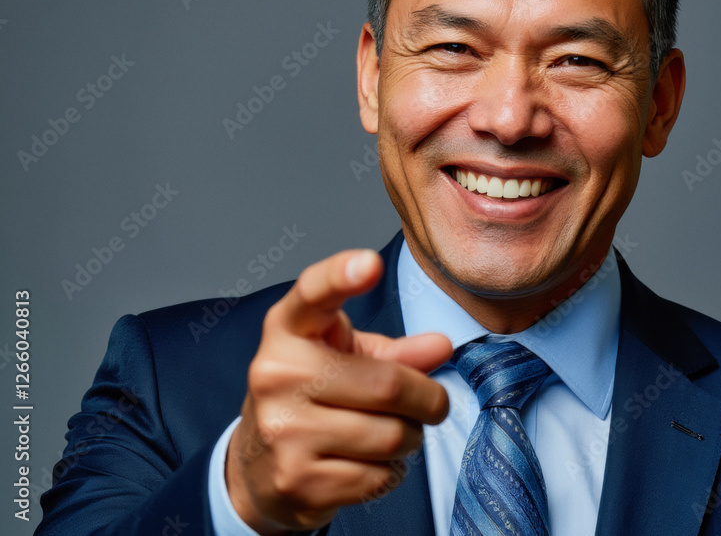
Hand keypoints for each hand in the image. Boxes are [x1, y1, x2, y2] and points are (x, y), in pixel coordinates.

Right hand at [226, 249, 451, 533]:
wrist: (257, 466)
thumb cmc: (313, 395)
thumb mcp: (349, 357)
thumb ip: (397, 351)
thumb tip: (441, 346)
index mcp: (288, 330)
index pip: (313, 293)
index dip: (342, 274)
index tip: (369, 263)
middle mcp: (277, 373)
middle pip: (388, 385)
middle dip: (428, 400)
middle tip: (431, 404)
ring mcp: (282, 430)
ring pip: (391, 436)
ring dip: (409, 439)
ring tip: (391, 433)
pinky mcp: (296, 479)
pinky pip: (379, 476)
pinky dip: (389, 472)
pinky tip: (366, 463)